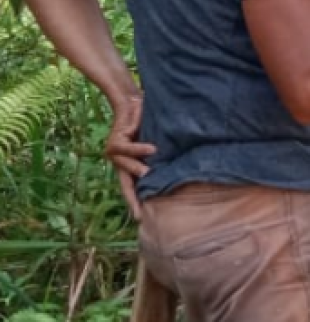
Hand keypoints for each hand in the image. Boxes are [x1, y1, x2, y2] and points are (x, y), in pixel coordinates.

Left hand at [103, 93, 155, 219]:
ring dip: (138, 170)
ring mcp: (114, 152)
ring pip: (126, 166)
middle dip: (133, 198)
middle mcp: (119, 161)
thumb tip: (182, 165)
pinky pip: (128, 148)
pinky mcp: (115, 140)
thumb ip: (161, 153)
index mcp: (129, 164)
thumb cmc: (146, 120)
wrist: (130, 101)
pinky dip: (140, 149)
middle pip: (126, 184)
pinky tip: (153, 149)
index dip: (136, 202)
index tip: (140, 220)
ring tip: (149, 175)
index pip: (132, 187)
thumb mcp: (155, 140)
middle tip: (142, 213)